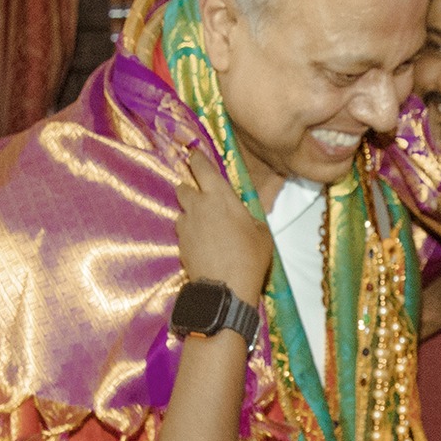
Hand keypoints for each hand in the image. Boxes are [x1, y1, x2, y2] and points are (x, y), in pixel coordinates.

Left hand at [175, 151, 271, 299]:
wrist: (226, 287)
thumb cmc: (250, 256)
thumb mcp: (262, 233)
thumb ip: (249, 218)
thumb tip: (243, 217)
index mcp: (220, 196)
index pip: (201, 167)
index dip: (196, 158)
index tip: (193, 153)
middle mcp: (197, 206)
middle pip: (183, 187)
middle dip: (190, 189)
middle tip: (202, 197)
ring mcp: (185, 225)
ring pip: (182, 211)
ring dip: (190, 214)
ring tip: (205, 227)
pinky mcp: (179, 243)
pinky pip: (183, 231)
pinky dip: (190, 233)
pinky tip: (203, 244)